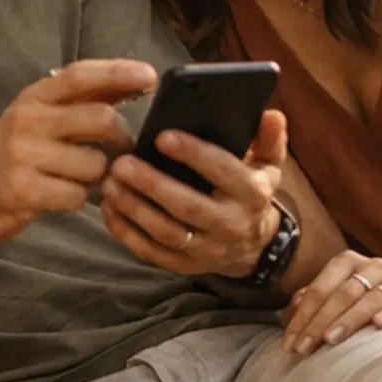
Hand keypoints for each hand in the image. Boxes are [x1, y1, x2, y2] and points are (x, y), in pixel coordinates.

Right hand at [0, 60, 156, 248]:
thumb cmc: (10, 158)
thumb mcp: (37, 119)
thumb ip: (81, 102)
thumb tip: (136, 80)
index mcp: (33, 97)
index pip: (80, 75)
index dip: (119, 72)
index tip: (151, 76)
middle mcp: (26, 119)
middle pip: (100, 118)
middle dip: (121, 139)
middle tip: (120, 151)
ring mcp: (22, 154)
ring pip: (94, 163)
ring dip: (97, 177)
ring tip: (78, 179)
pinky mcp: (21, 189)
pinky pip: (76, 195)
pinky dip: (78, 200)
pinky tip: (60, 197)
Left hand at [101, 112, 287, 277]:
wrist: (252, 246)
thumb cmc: (250, 192)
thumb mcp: (268, 166)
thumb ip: (270, 139)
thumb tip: (271, 115)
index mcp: (252, 194)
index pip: (222, 171)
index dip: (193, 154)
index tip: (161, 136)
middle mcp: (231, 225)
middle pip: (188, 206)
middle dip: (152, 184)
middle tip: (121, 163)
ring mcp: (207, 250)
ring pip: (166, 233)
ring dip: (134, 209)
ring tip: (109, 183)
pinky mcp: (185, 266)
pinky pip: (151, 252)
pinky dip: (126, 233)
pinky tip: (109, 209)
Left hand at [282, 249, 381, 355]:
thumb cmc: (363, 301)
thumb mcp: (337, 296)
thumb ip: (313, 301)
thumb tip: (290, 311)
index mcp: (348, 262)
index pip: (320, 288)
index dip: (302, 316)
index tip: (289, 344)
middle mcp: (373, 267)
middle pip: (342, 294)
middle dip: (319, 322)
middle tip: (304, 348)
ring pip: (371, 299)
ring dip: (349, 320)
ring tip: (331, 340)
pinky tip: (378, 324)